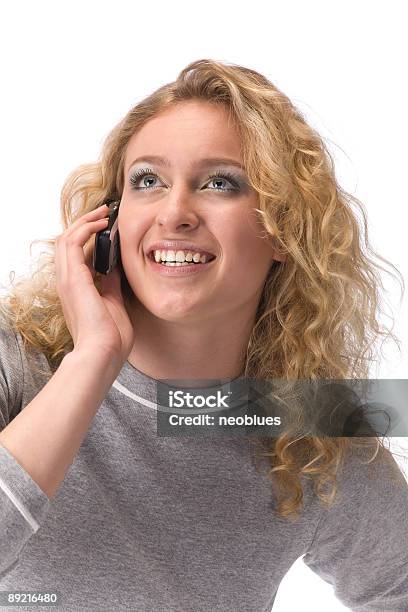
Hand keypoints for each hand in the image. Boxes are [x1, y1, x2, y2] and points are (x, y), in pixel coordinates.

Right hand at [54, 204, 135, 364]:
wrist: (104, 352)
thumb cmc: (110, 337)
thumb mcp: (113, 302)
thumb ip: (110, 284)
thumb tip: (115, 267)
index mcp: (77, 289)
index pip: (75, 255)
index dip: (88, 238)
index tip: (106, 228)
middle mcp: (67, 282)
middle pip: (66, 242)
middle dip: (84, 224)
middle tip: (103, 214)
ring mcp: (67, 279)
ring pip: (66, 238)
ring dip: (84, 222)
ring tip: (102, 214)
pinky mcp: (73, 278)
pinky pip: (71, 243)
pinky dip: (85, 229)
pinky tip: (101, 224)